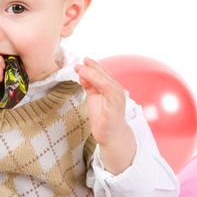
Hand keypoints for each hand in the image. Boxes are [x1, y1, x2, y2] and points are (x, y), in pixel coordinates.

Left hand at [75, 57, 135, 173]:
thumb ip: (90, 86)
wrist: (111, 135)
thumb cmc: (104, 118)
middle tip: (78, 64)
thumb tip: (82, 74)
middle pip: (103, 74)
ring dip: (91, 72)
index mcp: (112, 88)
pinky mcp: (115, 103)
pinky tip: (86, 77)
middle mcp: (117, 90)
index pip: (102, 73)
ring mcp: (117, 96)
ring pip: (104, 79)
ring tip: (80, 68)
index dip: (93, 66)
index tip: (82, 61)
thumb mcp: (94, 98)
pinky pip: (106, 88)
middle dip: (90, 67)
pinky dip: (96, 80)